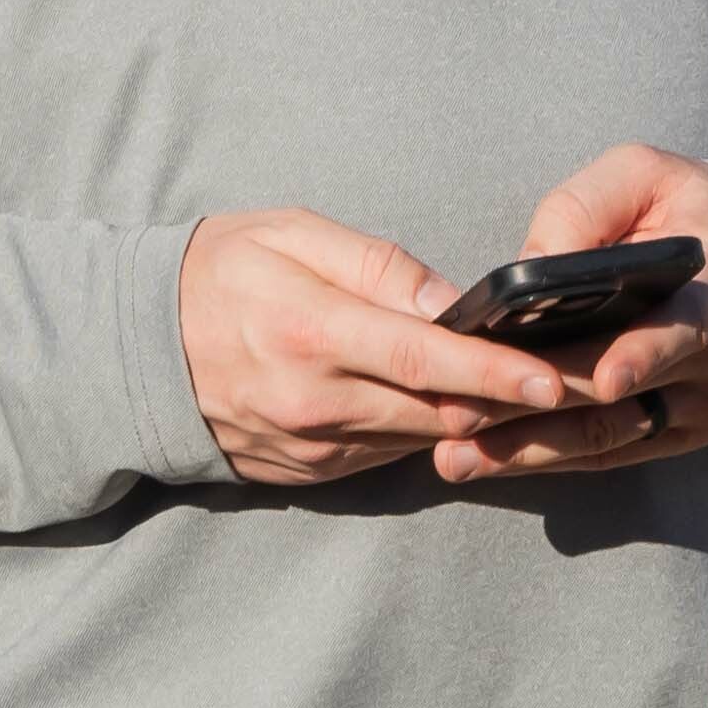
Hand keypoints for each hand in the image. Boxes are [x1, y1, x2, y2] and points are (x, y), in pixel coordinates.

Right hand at [179, 206, 579, 486]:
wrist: (132, 346)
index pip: (425, 360)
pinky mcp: (307, 473)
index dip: (495, 372)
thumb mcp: (290, 235)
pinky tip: (458, 410)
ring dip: (478, 423)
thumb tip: (447, 299)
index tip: (552, 378)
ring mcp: (310, 446)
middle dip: (512, 401)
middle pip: (438, 412)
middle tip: (575, 383)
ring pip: (421, 441)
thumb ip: (376, 265)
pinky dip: (427, 435)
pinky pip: (387, 456)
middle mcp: (314, 401)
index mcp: (313, 331)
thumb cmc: (218, 272)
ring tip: (532, 396)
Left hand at [418, 145, 707, 489]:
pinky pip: (610, 452)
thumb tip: (528, 263)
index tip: (606, 380)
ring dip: (529, 449)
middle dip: (538, 408)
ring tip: (458, 456)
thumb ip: (585, 209)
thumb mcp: (642, 175)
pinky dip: (548, 457)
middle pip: (624, 394)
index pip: (684, 326)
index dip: (644, 353)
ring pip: (609, 434)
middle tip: (461, 415)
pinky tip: (489, 461)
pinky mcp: (681, 431)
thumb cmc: (683, 203)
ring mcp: (703, 401)